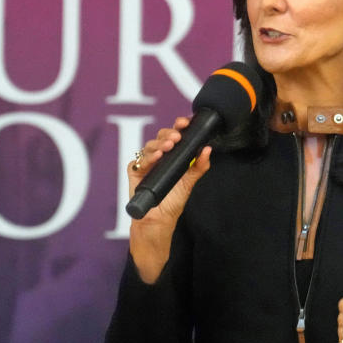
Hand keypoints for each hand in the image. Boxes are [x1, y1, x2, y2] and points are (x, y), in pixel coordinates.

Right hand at [127, 117, 210, 282]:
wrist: (159, 220)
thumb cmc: (173, 201)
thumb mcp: (189, 182)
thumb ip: (199, 167)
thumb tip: (208, 149)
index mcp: (172, 155)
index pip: (175, 134)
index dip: (179, 126)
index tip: (185, 122)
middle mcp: (159, 156)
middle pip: (161, 136)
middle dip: (169, 133)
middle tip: (177, 137)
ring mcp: (146, 163)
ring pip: (150, 145)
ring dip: (159, 143)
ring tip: (168, 146)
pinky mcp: (135, 172)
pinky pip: (139, 161)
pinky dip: (147, 158)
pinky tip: (156, 157)